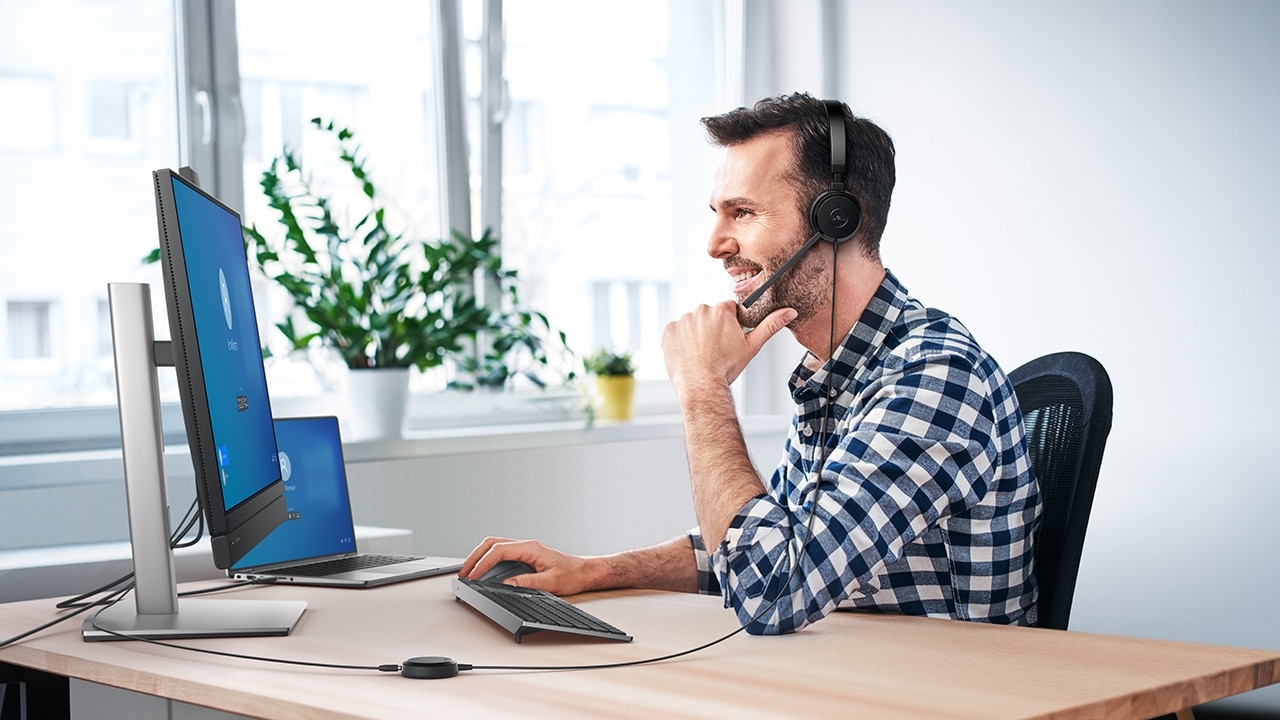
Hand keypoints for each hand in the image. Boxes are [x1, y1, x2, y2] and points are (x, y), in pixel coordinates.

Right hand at [459, 536, 597, 595]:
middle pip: (492, 543)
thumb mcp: (551, 583)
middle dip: (474, 556)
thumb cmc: (572, 575)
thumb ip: (528, 583)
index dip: (483, 562)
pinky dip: (487, 558)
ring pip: (494, 545)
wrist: (584, 571)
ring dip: (479, 556)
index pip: (499, 550)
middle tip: (463, 573)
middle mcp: (526, 545)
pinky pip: (501, 552)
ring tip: (468, 571)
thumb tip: (507, 585)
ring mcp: (525, 548)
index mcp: (531, 548)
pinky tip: (483, 569)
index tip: (472, 575)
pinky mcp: (525, 555)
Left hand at [662, 301, 796, 393]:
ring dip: (697, 335)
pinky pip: (677, 332)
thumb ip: (771, 326)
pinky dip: (681, 341)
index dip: (730, 325)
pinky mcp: (669, 331)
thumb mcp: (752, 346)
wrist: (701, 386)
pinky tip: (689, 354)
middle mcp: (701, 310)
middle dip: (713, 329)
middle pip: (710, 316)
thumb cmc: (726, 368)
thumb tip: (789, 312)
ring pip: (693, 324)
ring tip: (702, 354)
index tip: (728, 340)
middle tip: (716, 350)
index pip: (728, 310)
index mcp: (722, 310)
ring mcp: (683, 320)